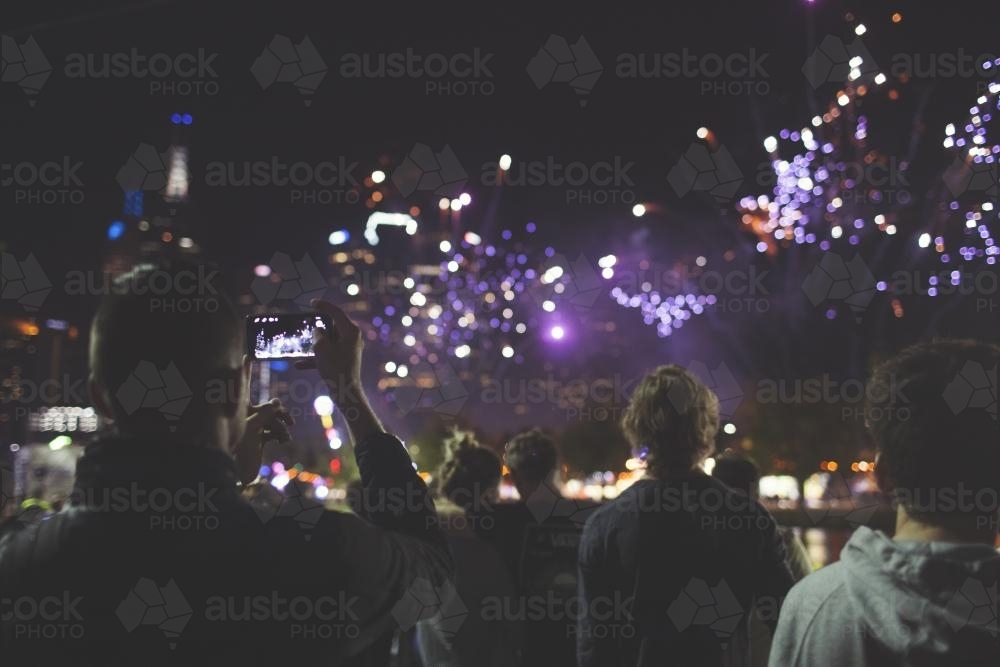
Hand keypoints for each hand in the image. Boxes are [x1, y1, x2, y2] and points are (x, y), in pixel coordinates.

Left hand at [234, 398, 293, 485]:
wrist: (235, 471)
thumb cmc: (240, 446)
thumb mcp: (253, 426)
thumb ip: (264, 412)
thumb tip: (277, 401)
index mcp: (244, 414)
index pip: (264, 404)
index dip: (276, 406)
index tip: (284, 411)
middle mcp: (250, 420)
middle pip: (271, 412)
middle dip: (282, 418)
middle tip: (291, 423)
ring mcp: (255, 430)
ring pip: (274, 423)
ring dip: (282, 429)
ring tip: (285, 440)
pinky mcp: (260, 441)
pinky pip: (274, 434)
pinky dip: (280, 436)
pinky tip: (283, 442)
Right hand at [296, 299, 383, 442]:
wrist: (345, 393)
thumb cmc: (335, 368)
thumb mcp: (321, 348)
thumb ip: (318, 335)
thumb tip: (319, 330)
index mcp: (350, 331)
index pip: (336, 312)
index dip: (323, 305)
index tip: (311, 302)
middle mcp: (352, 338)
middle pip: (332, 326)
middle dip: (317, 327)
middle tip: (305, 324)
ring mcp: (349, 349)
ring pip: (329, 341)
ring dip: (315, 345)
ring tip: (301, 346)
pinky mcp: (345, 360)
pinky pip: (329, 354)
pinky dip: (316, 358)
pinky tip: (299, 365)